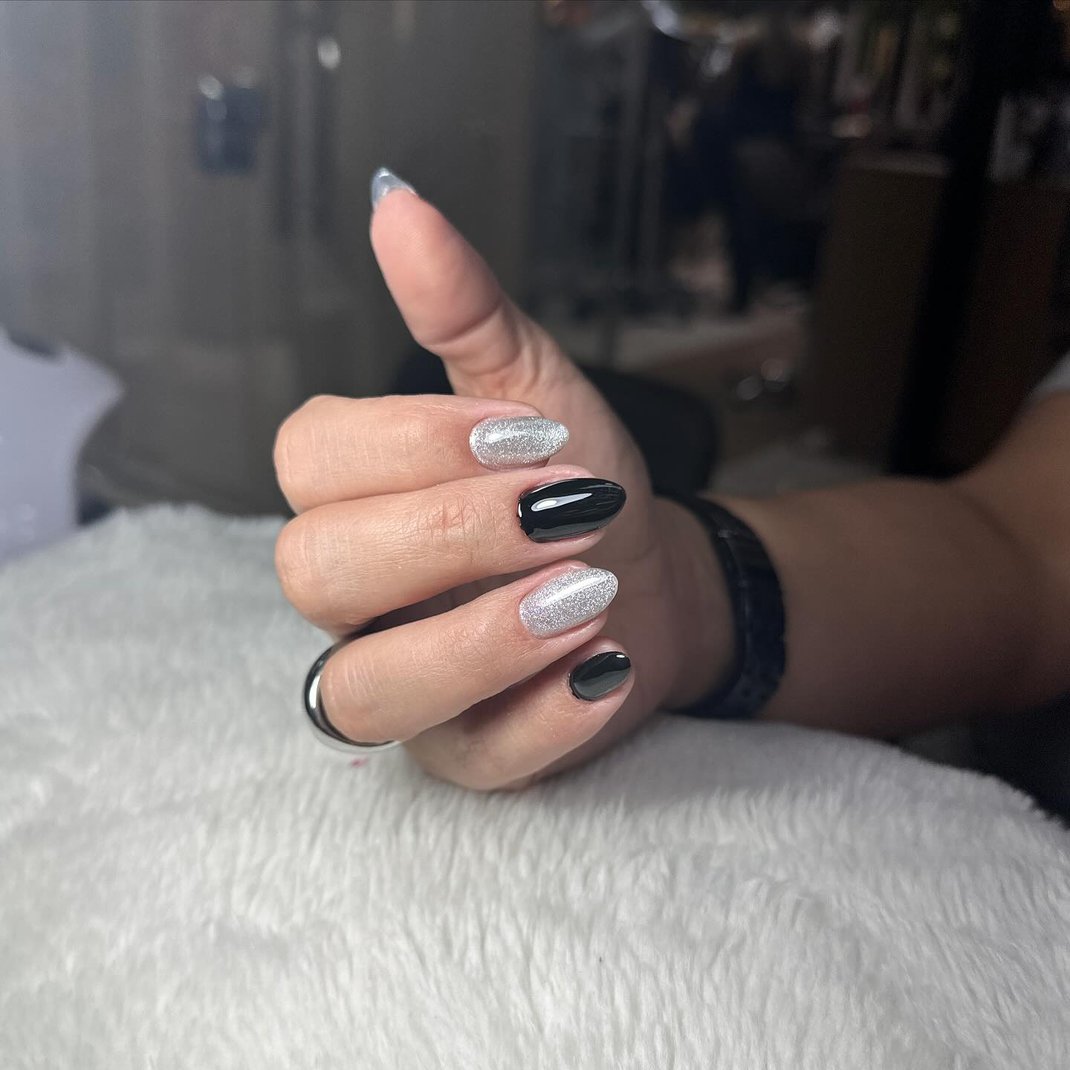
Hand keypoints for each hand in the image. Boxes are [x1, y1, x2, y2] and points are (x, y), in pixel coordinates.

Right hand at [274, 177, 728, 787]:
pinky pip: (466, 760)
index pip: (310, 462)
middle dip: (446, 537)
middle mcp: (354, 596)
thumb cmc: (580, 489)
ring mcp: (402, 683)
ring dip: (479, 641)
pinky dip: (541, 719)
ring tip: (589, 597)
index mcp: (354, 495)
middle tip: (564, 514)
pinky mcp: (462, 757)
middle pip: (317, 572)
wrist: (655, 585)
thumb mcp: (538, 390)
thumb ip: (465, 309)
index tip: (530, 437)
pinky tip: (606, 669)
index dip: (412, 445)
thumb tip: (396, 198)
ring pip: (363, 692)